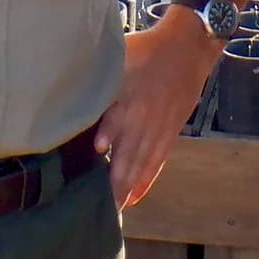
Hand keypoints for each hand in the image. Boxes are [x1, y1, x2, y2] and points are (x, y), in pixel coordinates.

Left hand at [96, 16, 221, 207]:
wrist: (187, 49)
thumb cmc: (147, 50)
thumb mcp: (119, 57)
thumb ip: (99, 78)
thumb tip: (71, 90)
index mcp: (129, 96)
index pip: (114, 123)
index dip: (107, 139)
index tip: (96, 157)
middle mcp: (144, 117)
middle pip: (128, 154)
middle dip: (115, 182)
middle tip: (103, 207)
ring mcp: (159, 128)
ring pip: (142, 163)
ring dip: (129, 186)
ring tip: (117, 208)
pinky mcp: (170, 133)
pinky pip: (157, 162)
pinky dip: (147, 180)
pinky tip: (136, 196)